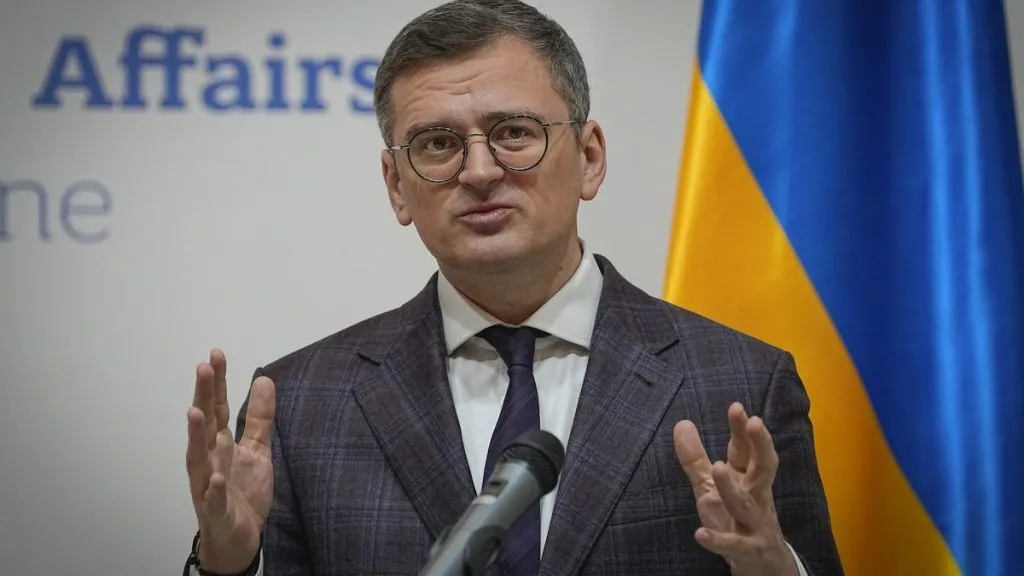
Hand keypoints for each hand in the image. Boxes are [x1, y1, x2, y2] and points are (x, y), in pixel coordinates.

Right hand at [186, 349, 275, 573]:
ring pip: (198, 458)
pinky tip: (218, 478)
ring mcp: (209, 485)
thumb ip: (259, 417)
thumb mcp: (257, 449)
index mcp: (220, 443)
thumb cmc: (242, 493)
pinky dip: (215, 489)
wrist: (239, 538)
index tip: (215, 355)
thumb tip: (263, 379)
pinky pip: (214, 499)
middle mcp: (209, 459)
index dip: (216, 382)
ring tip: (195, 412)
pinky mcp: (216, 511)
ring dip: (196, 436)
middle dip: (203, 396)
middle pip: (204, 423)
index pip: (217, 407)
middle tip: (203, 368)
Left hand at [673, 402, 797, 575]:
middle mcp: (757, 498)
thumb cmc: (738, 520)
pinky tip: (700, 534)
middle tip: (754, 422)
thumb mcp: (713, 488)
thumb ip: (696, 458)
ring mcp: (755, 525)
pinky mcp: (748, 551)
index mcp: (749, 480)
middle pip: (763, 468)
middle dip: (760, 445)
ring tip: (717, 467)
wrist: (766, 568)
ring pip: (746, 504)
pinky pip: (734, 545)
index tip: (737, 407)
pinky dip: (718, 539)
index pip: (747, 451)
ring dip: (732, 487)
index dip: (743, 429)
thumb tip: (681, 423)